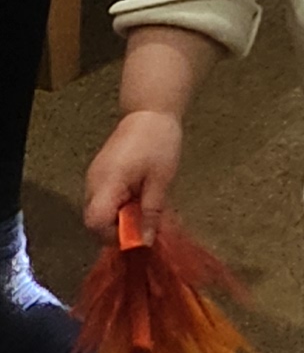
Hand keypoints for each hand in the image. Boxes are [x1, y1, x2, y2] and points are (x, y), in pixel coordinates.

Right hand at [84, 110, 181, 234]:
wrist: (150, 111)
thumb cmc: (159, 141)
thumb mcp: (161, 179)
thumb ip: (150, 212)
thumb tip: (144, 241)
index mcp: (106, 183)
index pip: (95, 223)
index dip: (114, 235)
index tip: (138, 233)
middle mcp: (93, 184)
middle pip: (95, 221)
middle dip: (119, 228)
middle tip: (145, 222)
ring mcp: (94, 179)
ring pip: (99, 212)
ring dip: (121, 217)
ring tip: (145, 206)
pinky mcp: (100, 175)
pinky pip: (104, 200)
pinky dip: (119, 205)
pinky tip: (139, 197)